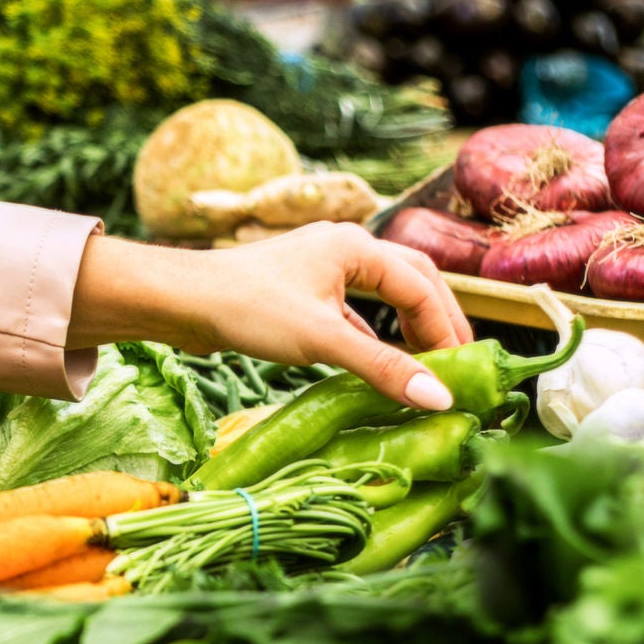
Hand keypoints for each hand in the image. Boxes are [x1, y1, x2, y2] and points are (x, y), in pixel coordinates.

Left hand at [68, 224, 474, 408]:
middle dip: (437, 322)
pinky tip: (377, 368)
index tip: (462, 371)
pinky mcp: (301, 296)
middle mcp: (344, 249)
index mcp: (357, 245)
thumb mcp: (322, 340)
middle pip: (412, 282)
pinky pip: (353, 316)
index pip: (422, 286)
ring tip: (427, 367)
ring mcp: (321, 271)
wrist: (180, 301)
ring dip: (406, 330)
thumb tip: (440, 398)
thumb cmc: (247, 308)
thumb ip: (383, 368)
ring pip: (382, 298)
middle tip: (458, 364)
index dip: (446, 330)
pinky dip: (372, 340)